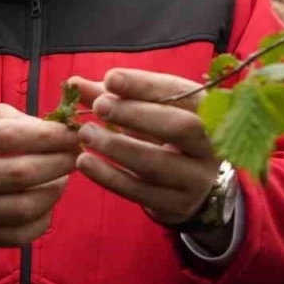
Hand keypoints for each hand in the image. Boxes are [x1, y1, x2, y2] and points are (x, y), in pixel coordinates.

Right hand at [0, 104, 80, 256]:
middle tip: (76, 154)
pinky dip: (44, 219)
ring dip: (55, 190)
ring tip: (64, 175)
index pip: (9, 136)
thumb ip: (7, 116)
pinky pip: (20, 234)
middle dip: (59, 162)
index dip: (48, 135)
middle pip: (21, 173)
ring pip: (24, 207)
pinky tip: (47, 200)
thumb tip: (49, 129)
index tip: (72, 132)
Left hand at [70, 69, 219, 226]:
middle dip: (137, 114)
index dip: (145, 84)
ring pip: (158, 162)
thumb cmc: (163, 135)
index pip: (180, 92)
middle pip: (181, 127)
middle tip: (100, 106)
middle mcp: (210, 145)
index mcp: (207, 111)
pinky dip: (109, 176)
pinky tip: (85, 162)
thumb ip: (113, 96)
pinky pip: (140, 191)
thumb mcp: (147, 110)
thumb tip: (73, 83)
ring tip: (86, 133)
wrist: (188, 186)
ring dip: (117, 146)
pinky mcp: (176, 205)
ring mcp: (196, 178)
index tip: (111, 78)